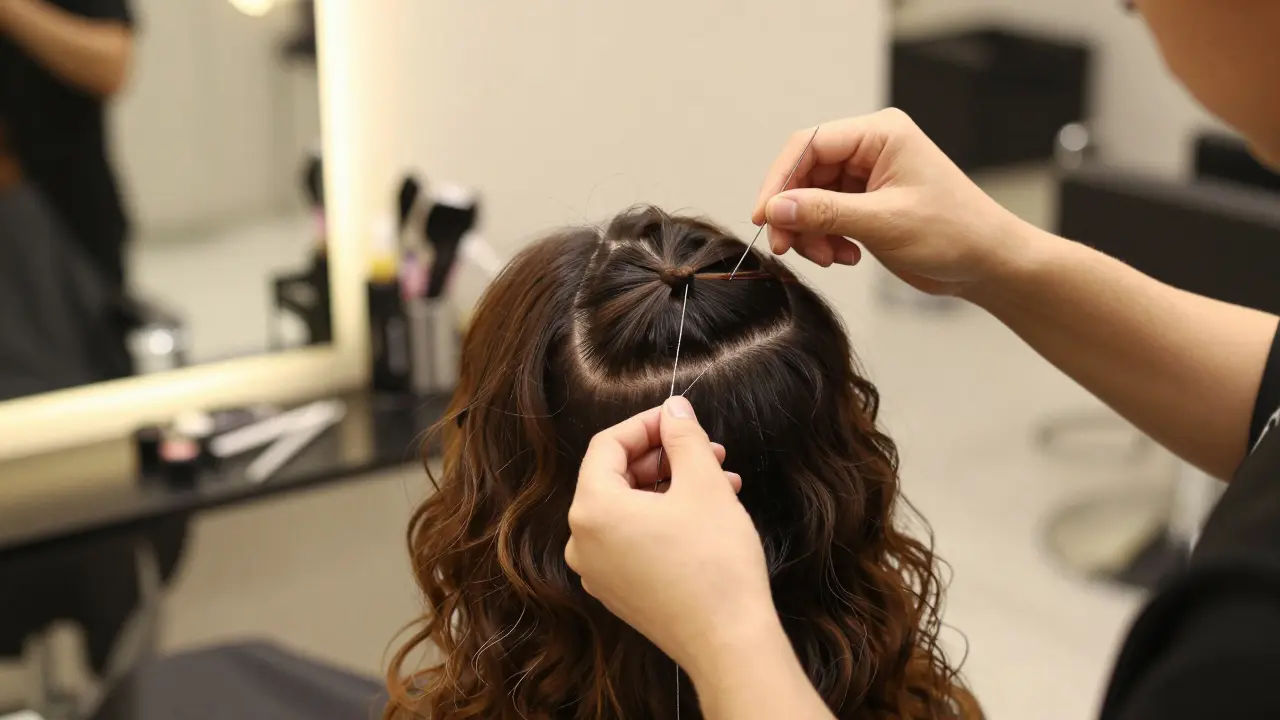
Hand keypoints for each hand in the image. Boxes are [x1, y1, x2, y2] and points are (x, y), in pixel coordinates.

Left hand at [565, 397, 778, 677]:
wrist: (728, 642)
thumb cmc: (715, 562)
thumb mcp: (703, 484)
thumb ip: (683, 436)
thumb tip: (673, 408)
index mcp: (592, 509)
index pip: (607, 445)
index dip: (647, 424)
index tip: (681, 418)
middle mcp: (582, 541)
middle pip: (616, 477)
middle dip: (664, 457)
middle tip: (708, 450)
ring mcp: (598, 571)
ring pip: (628, 509)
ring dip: (671, 487)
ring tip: (721, 482)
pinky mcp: (618, 592)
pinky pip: (632, 540)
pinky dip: (663, 519)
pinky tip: (706, 515)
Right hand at [752, 108, 1031, 295]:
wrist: (987, 264)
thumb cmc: (954, 233)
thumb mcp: (884, 223)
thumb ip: (825, 213)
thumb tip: (776, 208)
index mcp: (880, 134)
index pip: (809, 144)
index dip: (780, 180)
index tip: (763, 216)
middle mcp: (870, 149)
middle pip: (805, 173)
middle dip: (794, 213)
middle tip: (786, 247)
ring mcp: (867, 177)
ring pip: (810, 199)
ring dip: (810, 232)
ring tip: (830, 258)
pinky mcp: (866, 204)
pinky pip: (825, 216)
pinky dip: (825, 240)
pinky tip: (846, 257)